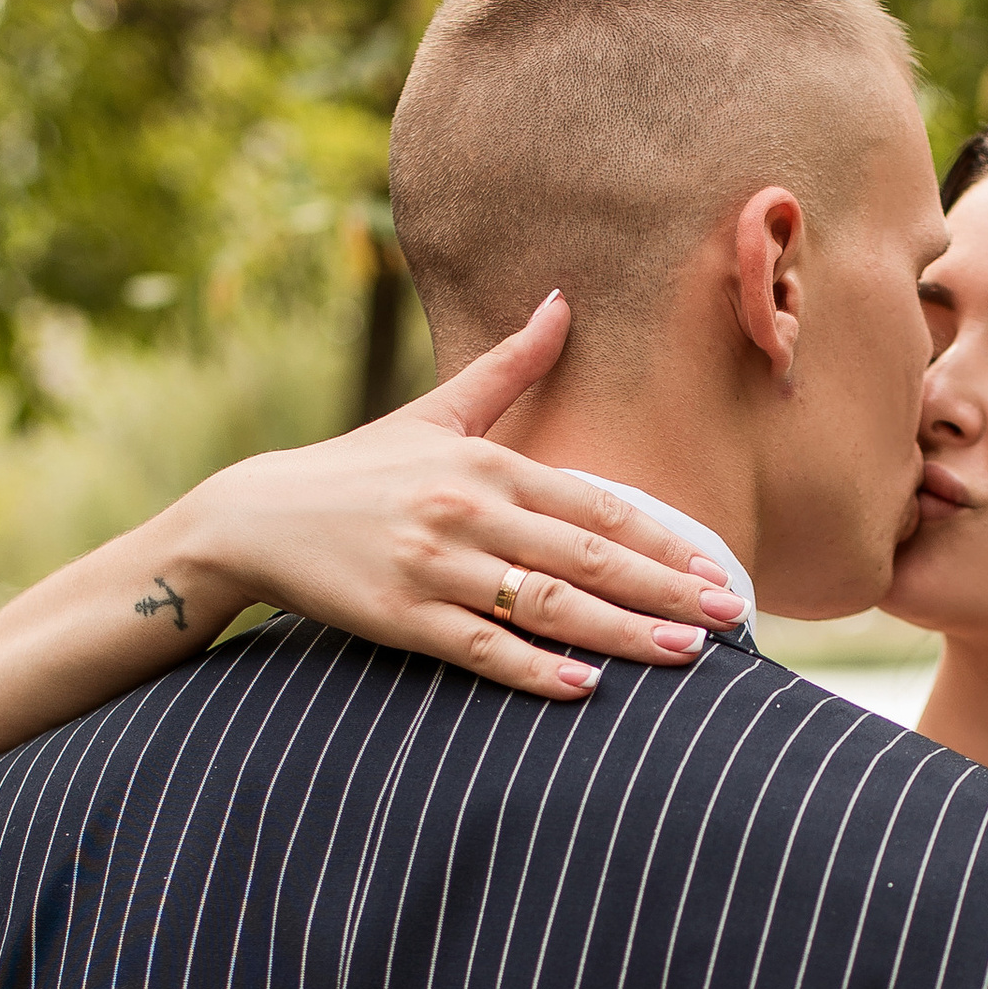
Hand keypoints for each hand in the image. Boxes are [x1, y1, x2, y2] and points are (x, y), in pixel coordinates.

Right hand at [177, 292, 743, 698]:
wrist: (254, 516)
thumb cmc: (355, 470)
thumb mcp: (434, 414)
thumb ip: (508, 367)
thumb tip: (561, 300)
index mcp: (485, 463)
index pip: (596, 507)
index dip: (664, 539)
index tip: (718, 567)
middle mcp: (467, 511)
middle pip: (589, 558)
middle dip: (668, 589)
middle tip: (733, 617)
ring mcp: (434, 566)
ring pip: (548, 606)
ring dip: (623, 633)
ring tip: (686, 654)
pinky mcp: (401, 616)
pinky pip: (482, 648)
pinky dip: (535, 669)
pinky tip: (585, 688)